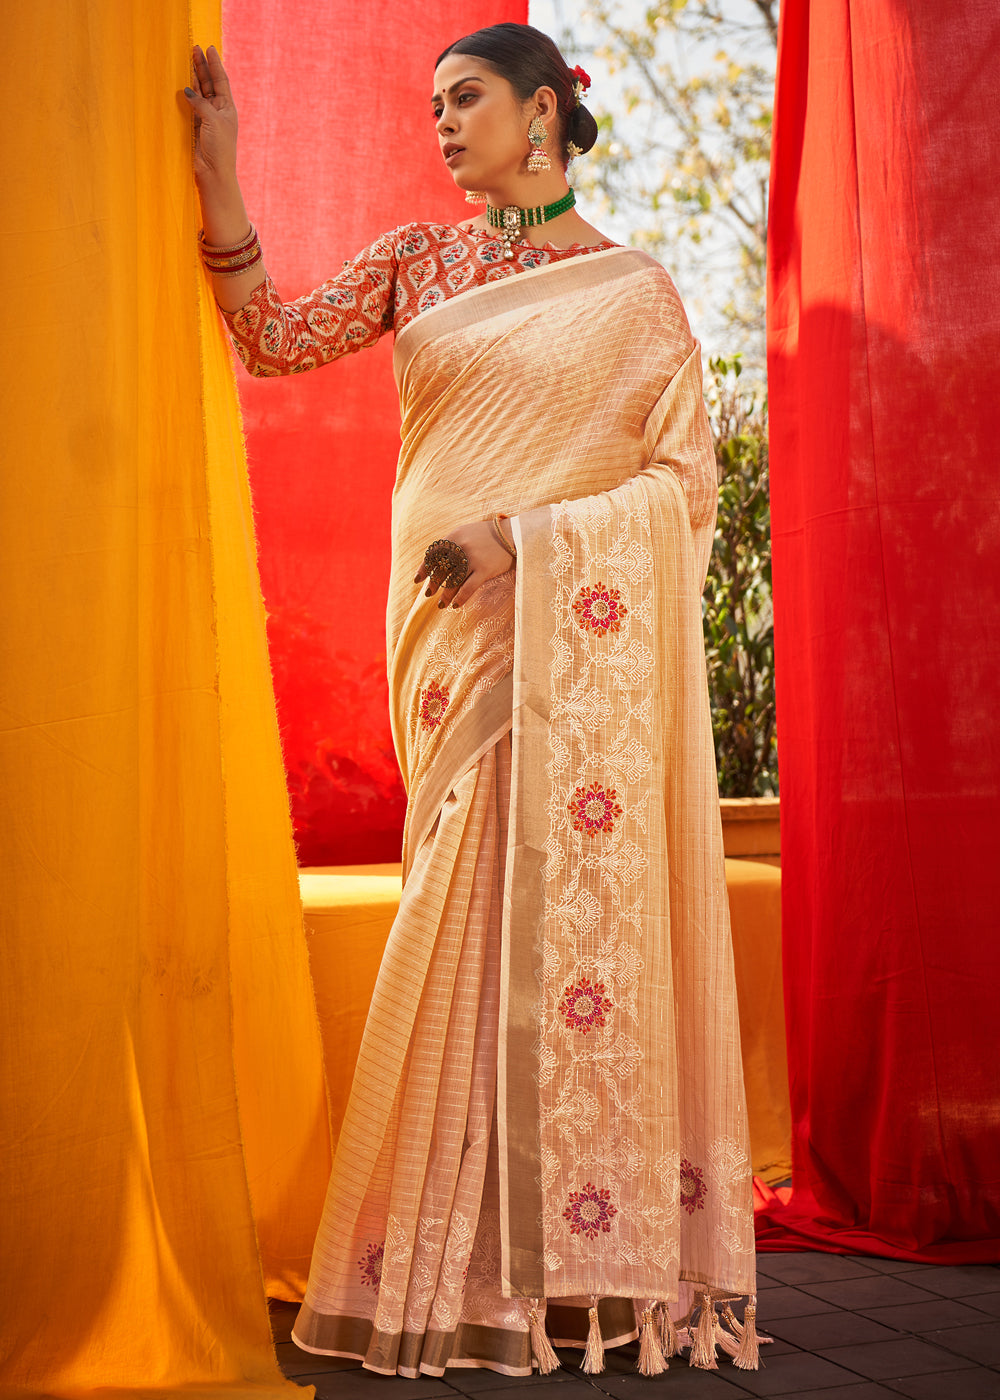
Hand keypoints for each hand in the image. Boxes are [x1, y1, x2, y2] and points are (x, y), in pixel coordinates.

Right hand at [184, 45, 238, 185]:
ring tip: (187, 59)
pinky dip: (186, 93)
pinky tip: (181, 83)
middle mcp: (218, 110)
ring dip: (193, 77)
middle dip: (202, 66)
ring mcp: (206, 117)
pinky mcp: (195, 125)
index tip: (209, 48)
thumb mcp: (213, 120)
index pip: (221, 80)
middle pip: (209, 83)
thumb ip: (200, 103)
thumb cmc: (219, 147)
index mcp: (228, 108)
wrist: (213, 172)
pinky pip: (190, 105)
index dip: (215, 64)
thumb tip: (187, 91)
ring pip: (199, 92)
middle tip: (194, 49)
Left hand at [414, 519, 514, 609]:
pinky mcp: (484, 570)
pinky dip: (460, 598)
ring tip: (441, 604)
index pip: (433, 555)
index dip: (424, 569)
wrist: (514, 534)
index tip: (417, 580)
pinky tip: (455, 605)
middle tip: (428, 594)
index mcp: (455, 536)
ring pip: (453, 582)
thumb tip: (436, 562)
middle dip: (433, 584)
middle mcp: (461, 547)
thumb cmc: (489, 536)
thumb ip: (453, 544)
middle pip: (441, 570)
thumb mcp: (467, 533)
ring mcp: (473, 559)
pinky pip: (468, 588)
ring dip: (445, 595)